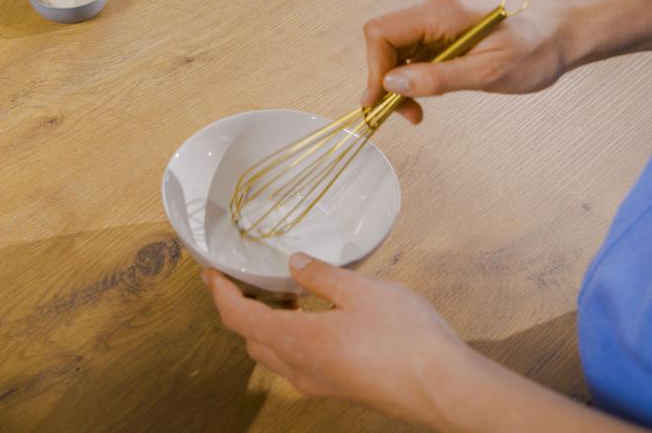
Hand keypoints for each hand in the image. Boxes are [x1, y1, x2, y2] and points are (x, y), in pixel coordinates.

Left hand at [201, 253, 470, 426]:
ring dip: (264, 326)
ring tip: (277, 294)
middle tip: (243, 279)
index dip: (220, 293)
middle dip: (238, 309)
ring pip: (273, 354)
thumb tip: (292, 263)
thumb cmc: (402, 335)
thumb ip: (320, 275)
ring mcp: (317, 383)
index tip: (209, 273)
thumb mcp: (360, 291)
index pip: (239, 317)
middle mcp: (298, 367)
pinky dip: (287, 339)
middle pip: (251, 338)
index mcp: (296, 340)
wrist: (442, 387)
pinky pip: (296, 364)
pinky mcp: (337, 388)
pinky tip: (311, 320)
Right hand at [362, 0, 574, 122]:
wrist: (565, 33)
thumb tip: (391, 84)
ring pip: (399, 46)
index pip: (383, 32)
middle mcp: (439, 4)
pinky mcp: (447, 22)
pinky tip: (431, 90)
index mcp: (446, 11)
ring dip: (402, 81)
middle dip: (387, 81)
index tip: (382, 102)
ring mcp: (442, 11)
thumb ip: (437, 78)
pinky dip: (416, 73)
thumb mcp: (488, 73)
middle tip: (406, 114)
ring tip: (419, 109)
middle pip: (386, 40)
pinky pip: (416, 47)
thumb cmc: (538, 50)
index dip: (375, 70)